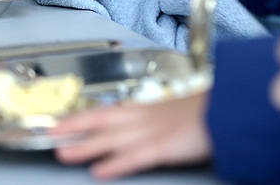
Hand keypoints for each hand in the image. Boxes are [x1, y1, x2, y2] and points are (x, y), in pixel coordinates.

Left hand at [52, 92, 212, 179]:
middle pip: (102, 121)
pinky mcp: (165, 147)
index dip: (80, 117)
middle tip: (49, 134)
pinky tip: (100, 171)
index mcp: (146, 109)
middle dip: (74, 128)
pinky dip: (116, 164)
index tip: (59, 122)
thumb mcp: (173, 113)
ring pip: (111, 138)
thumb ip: (152, 121)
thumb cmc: (205, 112)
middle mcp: (144, 117)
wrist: (230, 108)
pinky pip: (135, 157)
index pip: (105, 111)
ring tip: (63, 153)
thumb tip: (134, 127)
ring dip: (86, 146)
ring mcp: (153, 131)